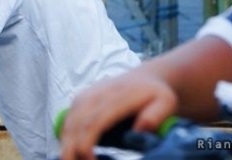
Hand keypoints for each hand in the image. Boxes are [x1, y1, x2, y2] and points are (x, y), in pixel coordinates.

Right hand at [59, 70, 177, 159]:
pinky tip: (71, 152)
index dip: (86, 145)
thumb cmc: (155, 95)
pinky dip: (65, 138)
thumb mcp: (166, 102)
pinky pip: (67, 121)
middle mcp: (95, 95)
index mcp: (115, 97)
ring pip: (68, 123)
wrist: (144, 78)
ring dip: (65, 145)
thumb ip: (155, 116)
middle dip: (71, 149)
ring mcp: (85, 96)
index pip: (94, 123)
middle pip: (75, 125)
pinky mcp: (79, 100)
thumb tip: (139, 130)